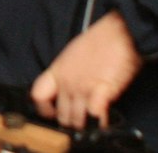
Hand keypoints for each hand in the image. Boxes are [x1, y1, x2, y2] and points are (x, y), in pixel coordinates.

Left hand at [30, 11, 141, 130]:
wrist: (120, 32)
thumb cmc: (101, 40)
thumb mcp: (73, 53)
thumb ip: (68, 72)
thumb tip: (68, 89)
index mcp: (58, 70)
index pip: (38, 96)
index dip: (44, 109)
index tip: (53, 113)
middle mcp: (67, 82)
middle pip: (61, 115)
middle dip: (70, 122)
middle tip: (81, 121)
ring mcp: (83, 88)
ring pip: (76, 121)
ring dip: (85, 125)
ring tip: (93, 123)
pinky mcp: (101, 93)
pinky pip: (94, 116)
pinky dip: (99, 122)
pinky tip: (104, 120)